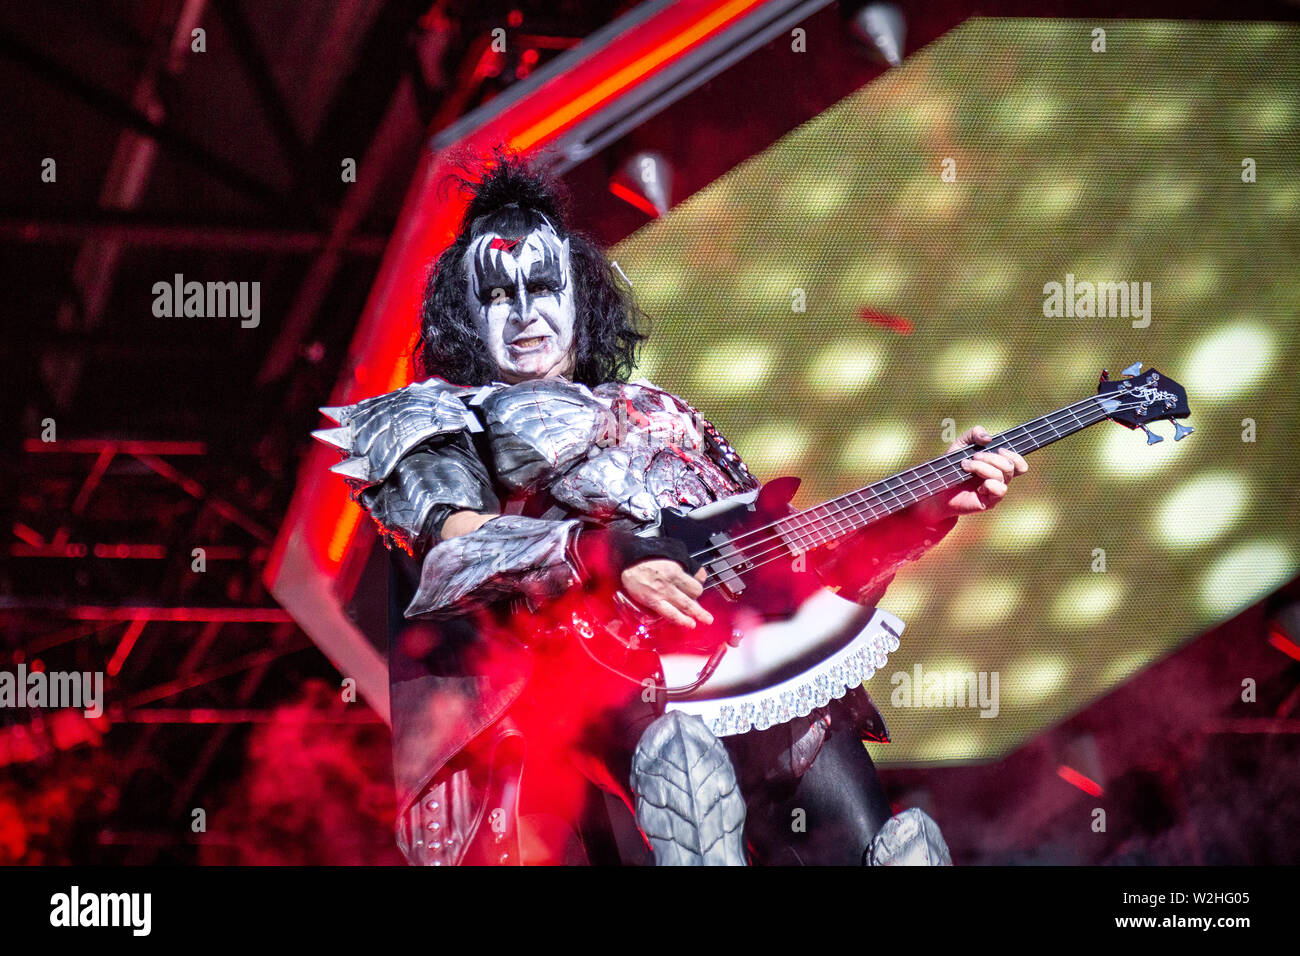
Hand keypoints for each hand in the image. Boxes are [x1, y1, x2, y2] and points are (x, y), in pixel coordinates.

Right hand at [620, 561, 712, 628]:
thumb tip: (697, 573)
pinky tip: (686, 623)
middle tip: (708, 617)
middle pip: (693, 596)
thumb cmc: (647, 557)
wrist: (627, 562)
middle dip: (701, 608)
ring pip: (683, 606)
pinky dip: (679, 619)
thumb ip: (685, 563)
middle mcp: (671, 582)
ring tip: (701, 622)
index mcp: (675, 570)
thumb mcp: (670, 553)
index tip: (698, 590)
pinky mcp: (652, 601)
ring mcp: (661, 593)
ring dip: (695, 615)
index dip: (699, 587)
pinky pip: (668, 613)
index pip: (695, 583)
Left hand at [913, 425, 1027, 523]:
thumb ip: (974, 434)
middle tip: (974, 457)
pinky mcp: (989, 502)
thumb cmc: (951, 467)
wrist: (937, 487)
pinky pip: (1000, 490)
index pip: (1019, 464)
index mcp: (997, 466)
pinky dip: (989, 484)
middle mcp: (999, 478)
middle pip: (1010, 466)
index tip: (999, 448)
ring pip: (1002, 475)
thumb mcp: (960, 444)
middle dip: (991, 458)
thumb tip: (988, 438)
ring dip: (982, 467)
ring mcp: (995, 490)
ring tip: (965, 466)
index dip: (1015, 455)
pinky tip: (977, 486)